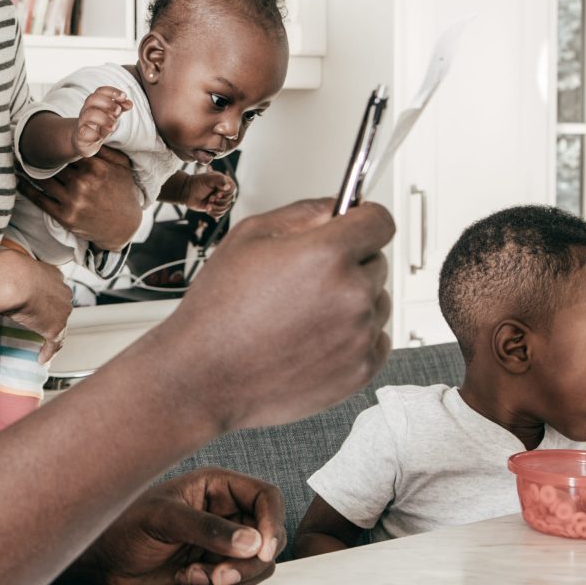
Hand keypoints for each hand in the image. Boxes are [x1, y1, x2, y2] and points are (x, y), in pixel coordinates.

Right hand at [0, 247, 71, 358]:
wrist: (13, 280)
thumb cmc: (9, 269)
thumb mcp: (15, 261)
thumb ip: (18, 266)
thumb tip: (6, 267)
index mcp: (54, 274)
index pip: (54, 289)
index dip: (47, 297)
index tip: (39, 303)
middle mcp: (63, 292)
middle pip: (60, 306)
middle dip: (51, 314)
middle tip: (38, 321)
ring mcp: (61, 311)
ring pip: (59, 325)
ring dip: (50, 334)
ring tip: (40, 342)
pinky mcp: (55, 328)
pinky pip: (54, 343)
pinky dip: (48, 352)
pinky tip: (41, 358)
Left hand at [17, 146, 142, 250]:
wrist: (124, 227)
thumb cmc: (123, 192)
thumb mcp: (122, 166)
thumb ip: (106, 148)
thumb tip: (90, 132)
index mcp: (96, 168)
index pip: (69, 150)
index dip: (55, 143)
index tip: (43, 135)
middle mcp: (83, 183)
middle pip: (54, 163)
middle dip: (39, 153)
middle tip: (22, 143)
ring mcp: (73, 201)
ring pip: (44, 179)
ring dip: (27, 169)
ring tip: (15, 159)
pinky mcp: (65, 216)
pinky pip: (40, 200)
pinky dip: (26, 189)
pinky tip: (18, 181)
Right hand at [71, 87, 133, 159]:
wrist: (84, 141)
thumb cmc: (99, 125)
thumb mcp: (112, 115)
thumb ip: (120, 108)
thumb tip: (129, 103)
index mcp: (95, 103)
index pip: (101, 91)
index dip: (112, 92)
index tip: (124, 96)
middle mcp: (87, 110)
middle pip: (92, 99)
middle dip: (108, 103)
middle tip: (118, 111)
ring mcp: (82, 122)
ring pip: (89, 114)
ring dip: (104, 119)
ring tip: (113, 126)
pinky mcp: (80, 136)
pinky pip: (84, 132)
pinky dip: (93, 134)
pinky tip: (99, 137)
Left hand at [74, 467, 281, 584]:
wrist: (103, 559)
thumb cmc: (125, 524)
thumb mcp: (165, 519)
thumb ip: (208, 529)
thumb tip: (252, 542)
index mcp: (216, 486)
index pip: (266, 497)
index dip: (272, 522)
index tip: (261, 549)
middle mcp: (224, 512)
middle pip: (267, 535)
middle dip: (250, 560)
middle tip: (221, 574)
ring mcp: (220, 542)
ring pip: (256, 563)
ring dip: (233, 576)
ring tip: (195, 575)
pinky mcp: (212, 567)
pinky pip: (236, 581)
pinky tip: (187, 578)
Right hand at [141, 198, 393, 434]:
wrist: (205, 376)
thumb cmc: (218, 312)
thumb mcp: (248, 238)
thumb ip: (302, 213)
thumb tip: (335, 208)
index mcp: (327, 255)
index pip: (380, 221)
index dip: (364, 218)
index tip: (355, 225)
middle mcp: (351, 295)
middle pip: (377, 261)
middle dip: (350, 261)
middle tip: (308, 278)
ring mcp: (359, 336)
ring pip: (377, 301)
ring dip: (353, 300)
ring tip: (305, 312)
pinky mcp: (360, 370)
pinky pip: (376, 339)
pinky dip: (355, 336)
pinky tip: (316, 336)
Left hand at [179, 169, 237, 215]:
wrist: (187, 192)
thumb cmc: (197, 183)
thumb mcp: (208, 179)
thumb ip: (219, 180)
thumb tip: (228, 187)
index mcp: (224, 182)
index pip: (232, 190)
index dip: (225, 194)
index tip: (217, 194)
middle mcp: (224, 192)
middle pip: (229, 200)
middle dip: (219, 201)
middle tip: (210, 198)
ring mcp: (220, 200)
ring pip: (225, 208)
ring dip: (216, 208)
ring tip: (208, 204)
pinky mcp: (215, 207)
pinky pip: (220, 214)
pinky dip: (214, 213)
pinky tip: (207, 208)